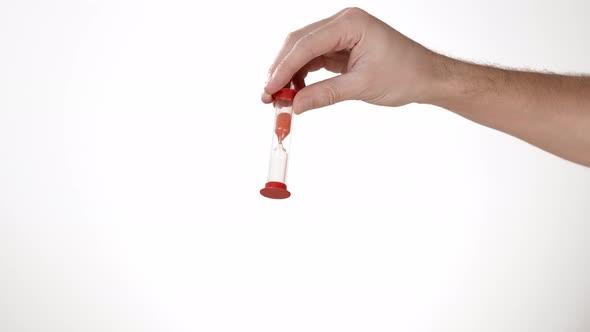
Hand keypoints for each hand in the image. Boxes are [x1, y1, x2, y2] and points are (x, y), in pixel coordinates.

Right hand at [261, 7, 440, 113]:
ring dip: (289, 73)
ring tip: (280, 98)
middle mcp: (343, 23)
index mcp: (350, 23)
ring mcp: (341, 34)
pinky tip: (295, 91)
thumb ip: (325, 94)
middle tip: (268, 96)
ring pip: (303, 51)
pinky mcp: (341, 46)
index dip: (284, 68)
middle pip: (299, 43)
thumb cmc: (405, 74)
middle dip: (281, 69)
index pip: (306, 44)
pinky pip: (313, 58)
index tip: (269, 89)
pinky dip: (302, 75)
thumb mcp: (362, 86)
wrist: (426, 77)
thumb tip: (295, 106)